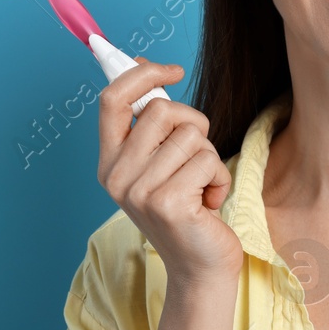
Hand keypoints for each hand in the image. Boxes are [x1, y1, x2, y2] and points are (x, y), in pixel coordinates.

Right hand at [97, 58, 243, 285]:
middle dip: (192, 124)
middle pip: (161, 110)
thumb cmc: (186, 208)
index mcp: (109, 162)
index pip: (111, 99)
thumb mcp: (158, 162)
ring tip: (200, 187)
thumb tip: (142, 63)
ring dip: (209, 157)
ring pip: (191, 135)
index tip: (172, 70)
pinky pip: (208, 160)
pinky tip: (208, 203)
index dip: (141, 74)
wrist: (200, 266)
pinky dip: (219, 178)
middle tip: (195, 158)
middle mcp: (116, 176)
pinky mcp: (168, 204)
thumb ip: (149, 121)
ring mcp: (139, 192)